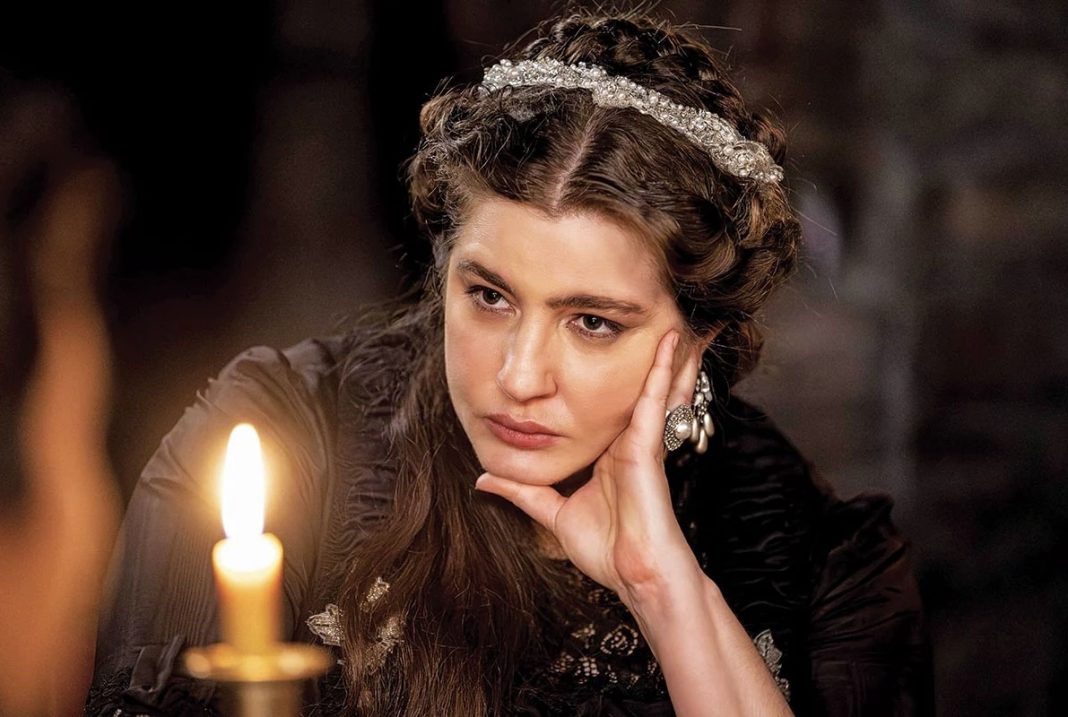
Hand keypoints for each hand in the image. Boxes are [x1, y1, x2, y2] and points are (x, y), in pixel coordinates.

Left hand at [475, 330, 704, 604]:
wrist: (634, 576)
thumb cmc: (606, 550)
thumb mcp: (553, 513)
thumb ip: (524, 493)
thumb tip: (484, 478)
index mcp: (613, 452)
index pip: (619, 403)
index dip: (625, 374)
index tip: (622, 342)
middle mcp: (630, 441)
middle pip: (644, 387)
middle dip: (658, 356)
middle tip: (667, 316)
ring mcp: (642, 442)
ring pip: (657, 386)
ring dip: (668, 352)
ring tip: (677, 314)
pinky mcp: (646, 447)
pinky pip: (653, 400)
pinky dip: (662, 370)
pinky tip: (670, 342)